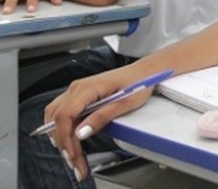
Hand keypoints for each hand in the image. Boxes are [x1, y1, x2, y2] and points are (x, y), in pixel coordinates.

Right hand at [44, 67, 151, 181]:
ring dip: (61, 138)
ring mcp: (77, 92)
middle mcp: (77, 88)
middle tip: (74, 162)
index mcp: (87, 88)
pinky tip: (71, 143)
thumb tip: (81, 133)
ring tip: (73, 156)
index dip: (65, 137)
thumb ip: (101, 117)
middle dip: (63, 143)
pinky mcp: (81, 97)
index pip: (64, 115)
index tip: (73, 154)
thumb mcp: (124, 103)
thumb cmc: (138, 83)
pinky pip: (64, 114)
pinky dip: (64, 130)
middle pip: (57, 118)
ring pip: (56, 117)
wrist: (145, 72)